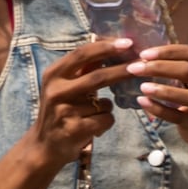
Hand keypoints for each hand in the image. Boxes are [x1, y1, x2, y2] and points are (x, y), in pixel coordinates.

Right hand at [23, 38, 126, 173]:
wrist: (44, 145)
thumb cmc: (61, 110)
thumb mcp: (65, 86)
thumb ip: (84, 70)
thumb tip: (112, 46)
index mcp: (53, 74)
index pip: (82, 54)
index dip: (106, 47)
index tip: (128, 43)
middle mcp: (56, 90)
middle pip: (98, 76)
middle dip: (123, 70)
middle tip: (143, 65)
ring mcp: (64, 111)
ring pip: (105, 103)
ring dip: (106, 108)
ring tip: (91, 115)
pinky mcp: (74, 129)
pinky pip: (106, 120)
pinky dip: (106, 122)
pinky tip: (92, 128)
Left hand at [128, 40, 187, 134]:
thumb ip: (176, 65)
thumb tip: (143, 54)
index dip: (168, 51)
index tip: (144, 54)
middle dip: (160, 67)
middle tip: (136, 68)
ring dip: (164, 91)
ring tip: (143, 87)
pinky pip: (177, 117)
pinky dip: (159, 109)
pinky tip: (143, 102)